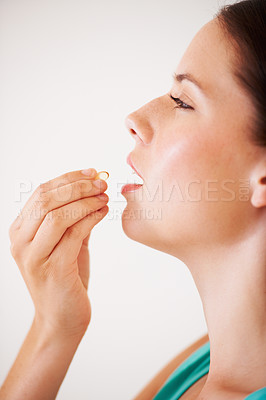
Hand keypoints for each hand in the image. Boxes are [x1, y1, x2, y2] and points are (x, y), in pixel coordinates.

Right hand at [9, 169, 108, 338]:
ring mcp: (34, 256)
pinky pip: (74, 233)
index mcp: (20, 231)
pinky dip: (91, 217)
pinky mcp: (53, 269)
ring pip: (58, 215)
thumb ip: (73, 218)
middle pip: (46, 200)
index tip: (92, 172)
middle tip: (101, 183)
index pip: (40, 193)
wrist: (62, 319)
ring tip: (105, 197)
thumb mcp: (65, 242)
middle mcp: (21, 242)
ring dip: (86, 201)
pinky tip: (103, 212)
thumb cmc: (65, 278)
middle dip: (78, 186)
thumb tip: (92, 189)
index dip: (68, 178)